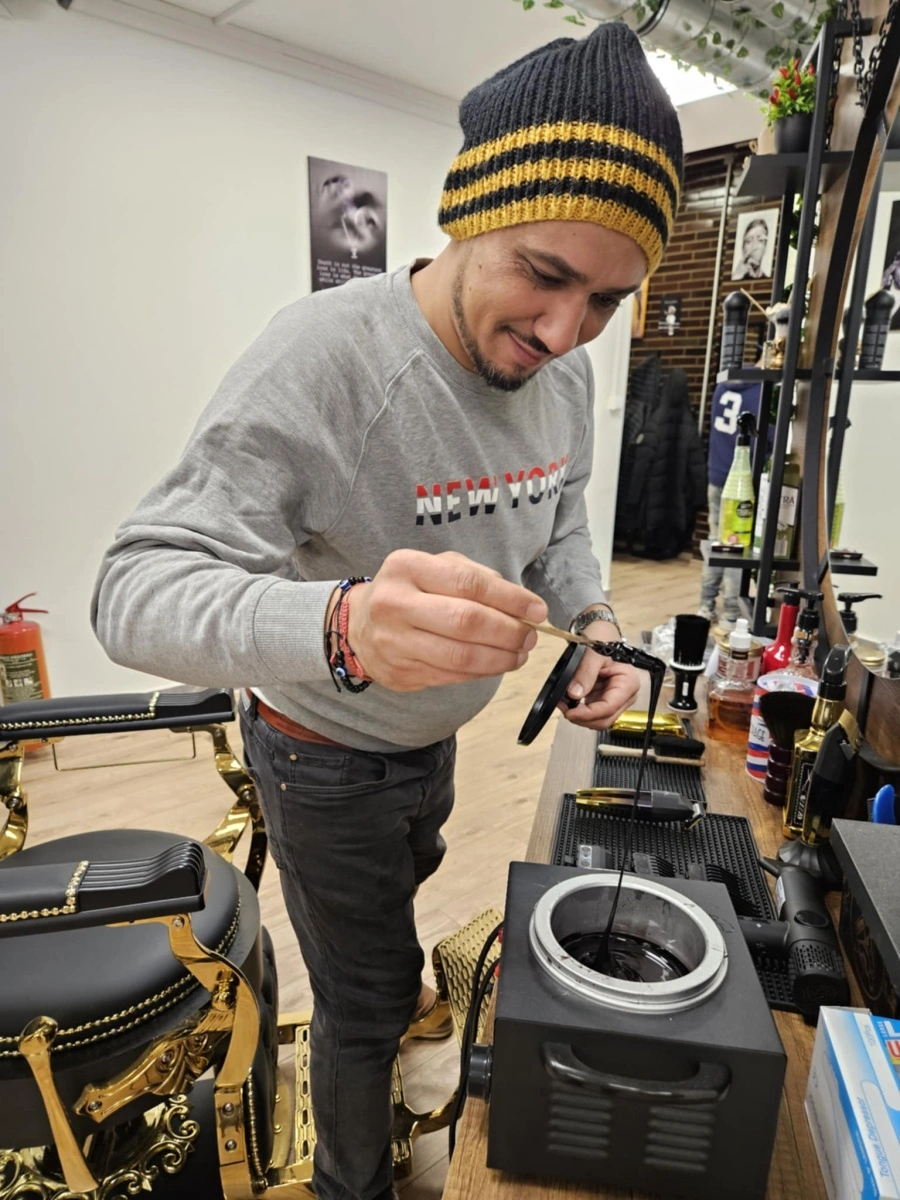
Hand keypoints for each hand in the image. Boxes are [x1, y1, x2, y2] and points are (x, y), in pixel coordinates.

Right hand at [341, 549, 546, 691]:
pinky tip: (495, 664)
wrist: (360, 625)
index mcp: (407, 567)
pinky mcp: (399, 673)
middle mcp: (395, 604)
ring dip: (500, 659)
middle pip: (465, 622)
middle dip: (508, 632)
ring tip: (518, 654)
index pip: (468, 583)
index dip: (510, 599)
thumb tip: (524, 606)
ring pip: (460, 657)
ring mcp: (393, 642)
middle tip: (529, 637)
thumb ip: (478, 578)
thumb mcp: (437, 567)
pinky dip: (481, 673)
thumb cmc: (410, 591)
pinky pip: (451, 677)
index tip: (538, 610)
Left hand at [557, 620, 641, 729]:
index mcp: (628, 682)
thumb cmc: (602, 637)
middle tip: (563, 708)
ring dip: (580, 716)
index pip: (609, 707)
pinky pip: (592, 712)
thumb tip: (575, 694)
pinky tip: (567, 702)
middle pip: (604, 719)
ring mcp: (615, 698)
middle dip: (583, 718)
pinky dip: (579, 711)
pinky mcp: (604, 698)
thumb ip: (585, 674)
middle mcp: (625, 694)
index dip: (589, 714)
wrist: (599, 631)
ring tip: (563, 703)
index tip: (570, 712)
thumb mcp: (592, 653)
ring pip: (598, 719)